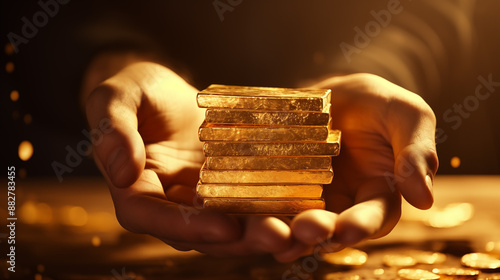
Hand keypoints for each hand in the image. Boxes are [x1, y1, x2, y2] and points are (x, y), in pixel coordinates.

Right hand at [85, 62, 293, 255]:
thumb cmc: (137, 92)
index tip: (226, 227)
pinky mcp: (227, 189)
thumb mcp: (116, 97)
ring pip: (230, 225)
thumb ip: (112, 129)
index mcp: (135, 190)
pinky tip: (305, 208)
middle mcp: (170, 204)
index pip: (152, 218)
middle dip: (240, 239)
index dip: (186, 226)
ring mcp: (201, 200)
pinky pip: (249, 203)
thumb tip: (122, 172)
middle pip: (200, 232)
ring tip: (299, 230)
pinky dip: (274, 209)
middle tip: (279, 236)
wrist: (167, 94)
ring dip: (263, 231)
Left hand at [274, 73, 438, 261]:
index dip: (363, 225)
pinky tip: (250, 220)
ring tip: (277, 236)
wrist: (336, 94)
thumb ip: (416, 152)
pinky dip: (264, 214)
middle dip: (320, 231)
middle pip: (333, 227)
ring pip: (300, 223)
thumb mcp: (406, 115)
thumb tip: (424, 200)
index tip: (349, 229)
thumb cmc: (378, 103)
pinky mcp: (284, 188)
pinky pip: (274, 204)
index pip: (376, 216)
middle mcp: (345, 204)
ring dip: (289, 233)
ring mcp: (313, 199)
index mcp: (380, 193)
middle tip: (306, 230)